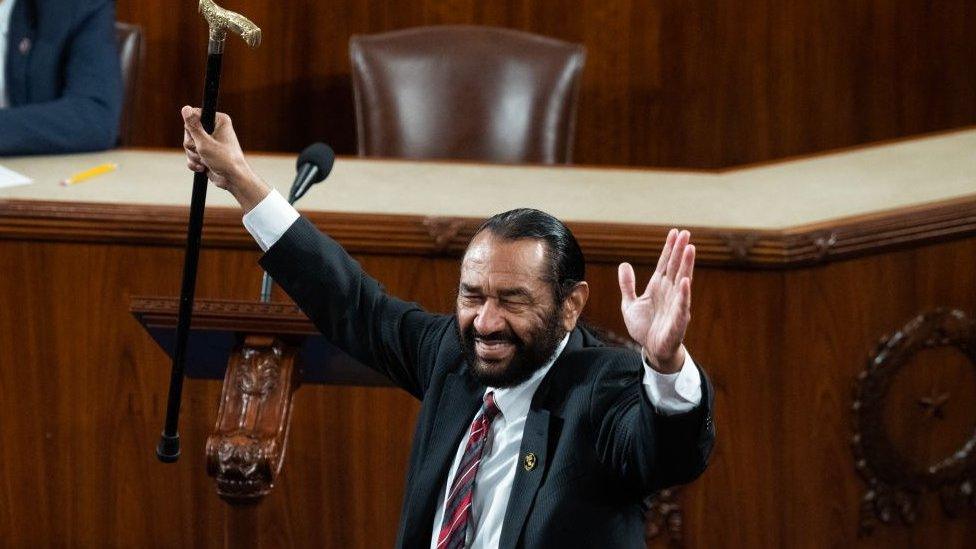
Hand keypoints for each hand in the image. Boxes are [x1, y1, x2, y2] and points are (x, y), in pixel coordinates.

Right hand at [181, 106, 268, 209]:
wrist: (233, 179)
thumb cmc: (224, 160)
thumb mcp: (205, 142)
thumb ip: (193, 126)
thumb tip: (185, 108)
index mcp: (219, 120)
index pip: (194, 115)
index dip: (191, 128)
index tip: (199, 138)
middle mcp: (215, 128)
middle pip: (189, 131)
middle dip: (192, 145)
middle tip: (203, 152)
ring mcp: (210, 141)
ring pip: (189, 144)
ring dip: (194, 155)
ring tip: (205, 161)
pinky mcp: (206, 152)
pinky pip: (191, 155)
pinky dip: (195, 162)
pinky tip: (203, 167)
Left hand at [617, 229, 694, 372]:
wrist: (652, 350)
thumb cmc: (644, 327)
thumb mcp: (629, 304)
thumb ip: (627, 285)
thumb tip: (624, 264)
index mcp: (658, 287)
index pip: (665, 264)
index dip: (669, 248)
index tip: (674, 232)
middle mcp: (669, 292)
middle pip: (676, 268)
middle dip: (680, 251)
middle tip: (686, 233)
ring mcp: (675, 305)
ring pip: (682, 281)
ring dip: (686, 265)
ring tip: (690, 249)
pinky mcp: (678, 320)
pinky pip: (682, 305)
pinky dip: (684, 294)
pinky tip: (686, 281)